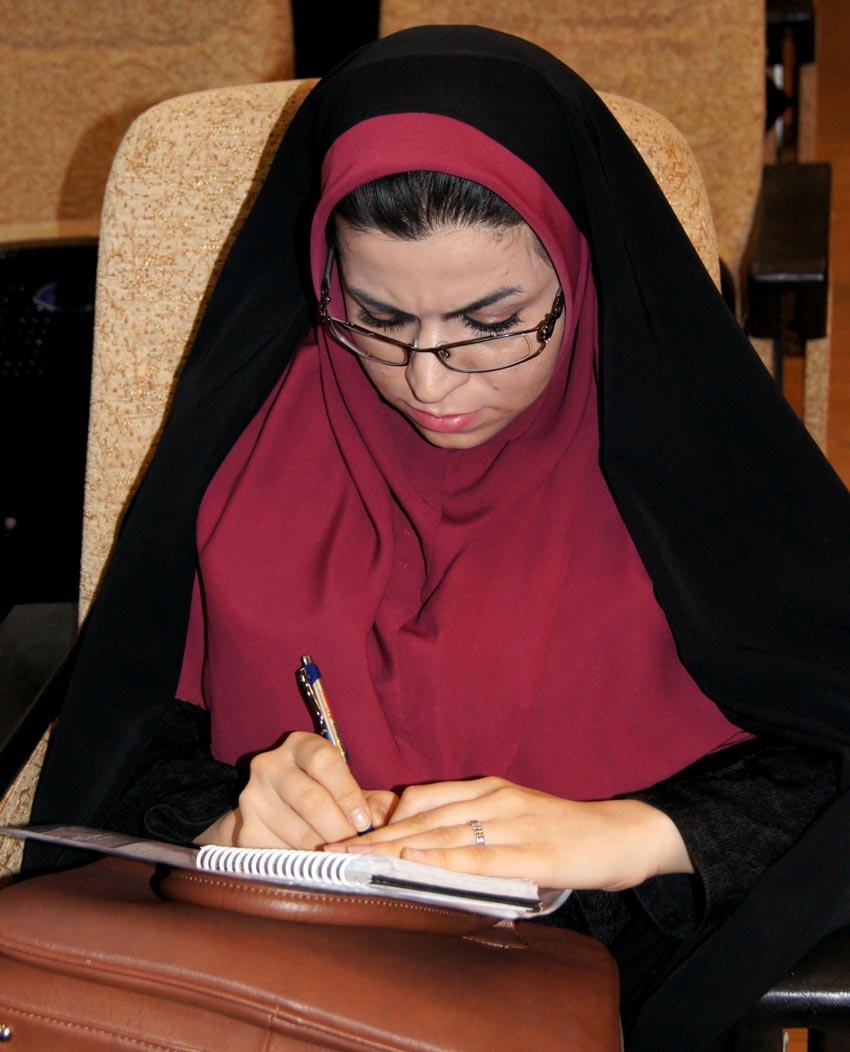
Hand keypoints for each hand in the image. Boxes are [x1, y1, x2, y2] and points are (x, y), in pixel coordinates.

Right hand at [196, 731, 397, 848]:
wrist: (272, 807)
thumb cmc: (322, 794)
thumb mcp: (346, 788)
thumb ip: (373, 801)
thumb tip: (384, 819)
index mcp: (300, 746)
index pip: (324, 761)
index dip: (348, 793)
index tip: (364, 821)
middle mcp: (270, 765)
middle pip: (310, 800)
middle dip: (340, 829)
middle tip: (357, 848)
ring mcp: (253, 797)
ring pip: (297, 832)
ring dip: (326, 851)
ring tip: (343, 860)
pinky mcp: (246, 829)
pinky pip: (281, 853)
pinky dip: (304, 863)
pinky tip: (317, 865)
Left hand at [326, 776, 691, 890]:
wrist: (623, 834)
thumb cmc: (564, 830)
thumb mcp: (513, 817)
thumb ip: (473, 827)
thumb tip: (426, 844)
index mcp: (486, 789)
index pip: (420, 799)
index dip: (379, 815)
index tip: (343, 831)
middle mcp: (492, 798)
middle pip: (420, 815)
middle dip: (373, 833)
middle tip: (332, 847)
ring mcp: (512, 821)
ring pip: (441, 832)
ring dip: (394, 847)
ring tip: (355, 859)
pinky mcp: (532, 849)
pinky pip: (479, 855)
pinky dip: (442, 858)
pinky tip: (414, 860)